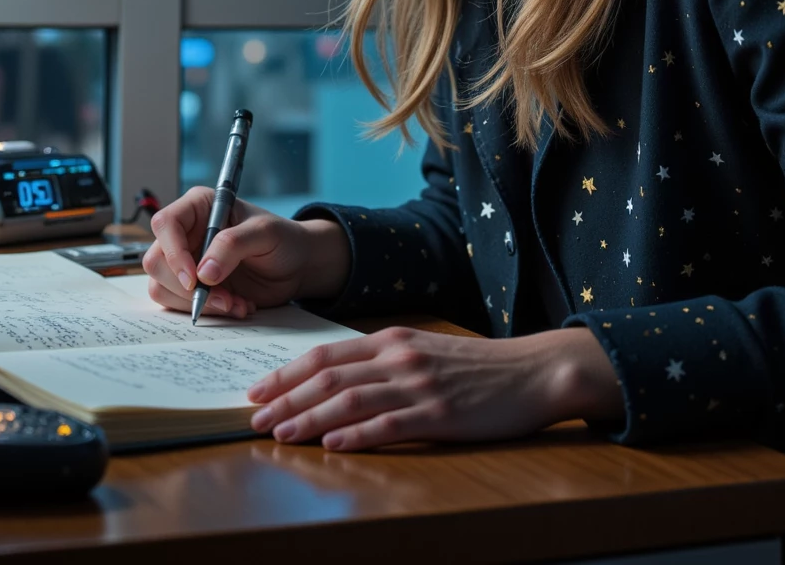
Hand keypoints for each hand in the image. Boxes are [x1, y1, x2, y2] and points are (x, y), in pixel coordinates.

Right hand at [143, 188, 350, 316]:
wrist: (296, 266)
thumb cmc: (283, 239)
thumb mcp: (265, 233)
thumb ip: (233, 244)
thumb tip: (203, 272)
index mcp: (199, 207)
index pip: (165, 224)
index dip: (173, 253)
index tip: (194, 278)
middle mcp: (186, 234)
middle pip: (156, 261)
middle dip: (188, 287)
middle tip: (224, 297)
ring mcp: (186, 262)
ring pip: (163, 287)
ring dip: (199, 303)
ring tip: (235, 303)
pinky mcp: (192, 287)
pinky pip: (179, 305)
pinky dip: (206, 312)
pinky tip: (236, 306)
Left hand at [246, 325, 622, 448]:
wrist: (532, 371)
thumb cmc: (477, 366)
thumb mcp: (424, 350)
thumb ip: (383, 361)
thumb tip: (335, 381)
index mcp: (393, 339)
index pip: (326, 354)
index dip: (286, 373)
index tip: (256, 390)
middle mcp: (400, 357)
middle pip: (329, 377)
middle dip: (285, 398)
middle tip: (253, 419)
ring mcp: (419, 385)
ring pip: (350, 401)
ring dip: (308, 419)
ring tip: (279, 435)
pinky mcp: (439, 415)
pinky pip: (388, 426)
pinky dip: (355, 436)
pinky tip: (331, 445)